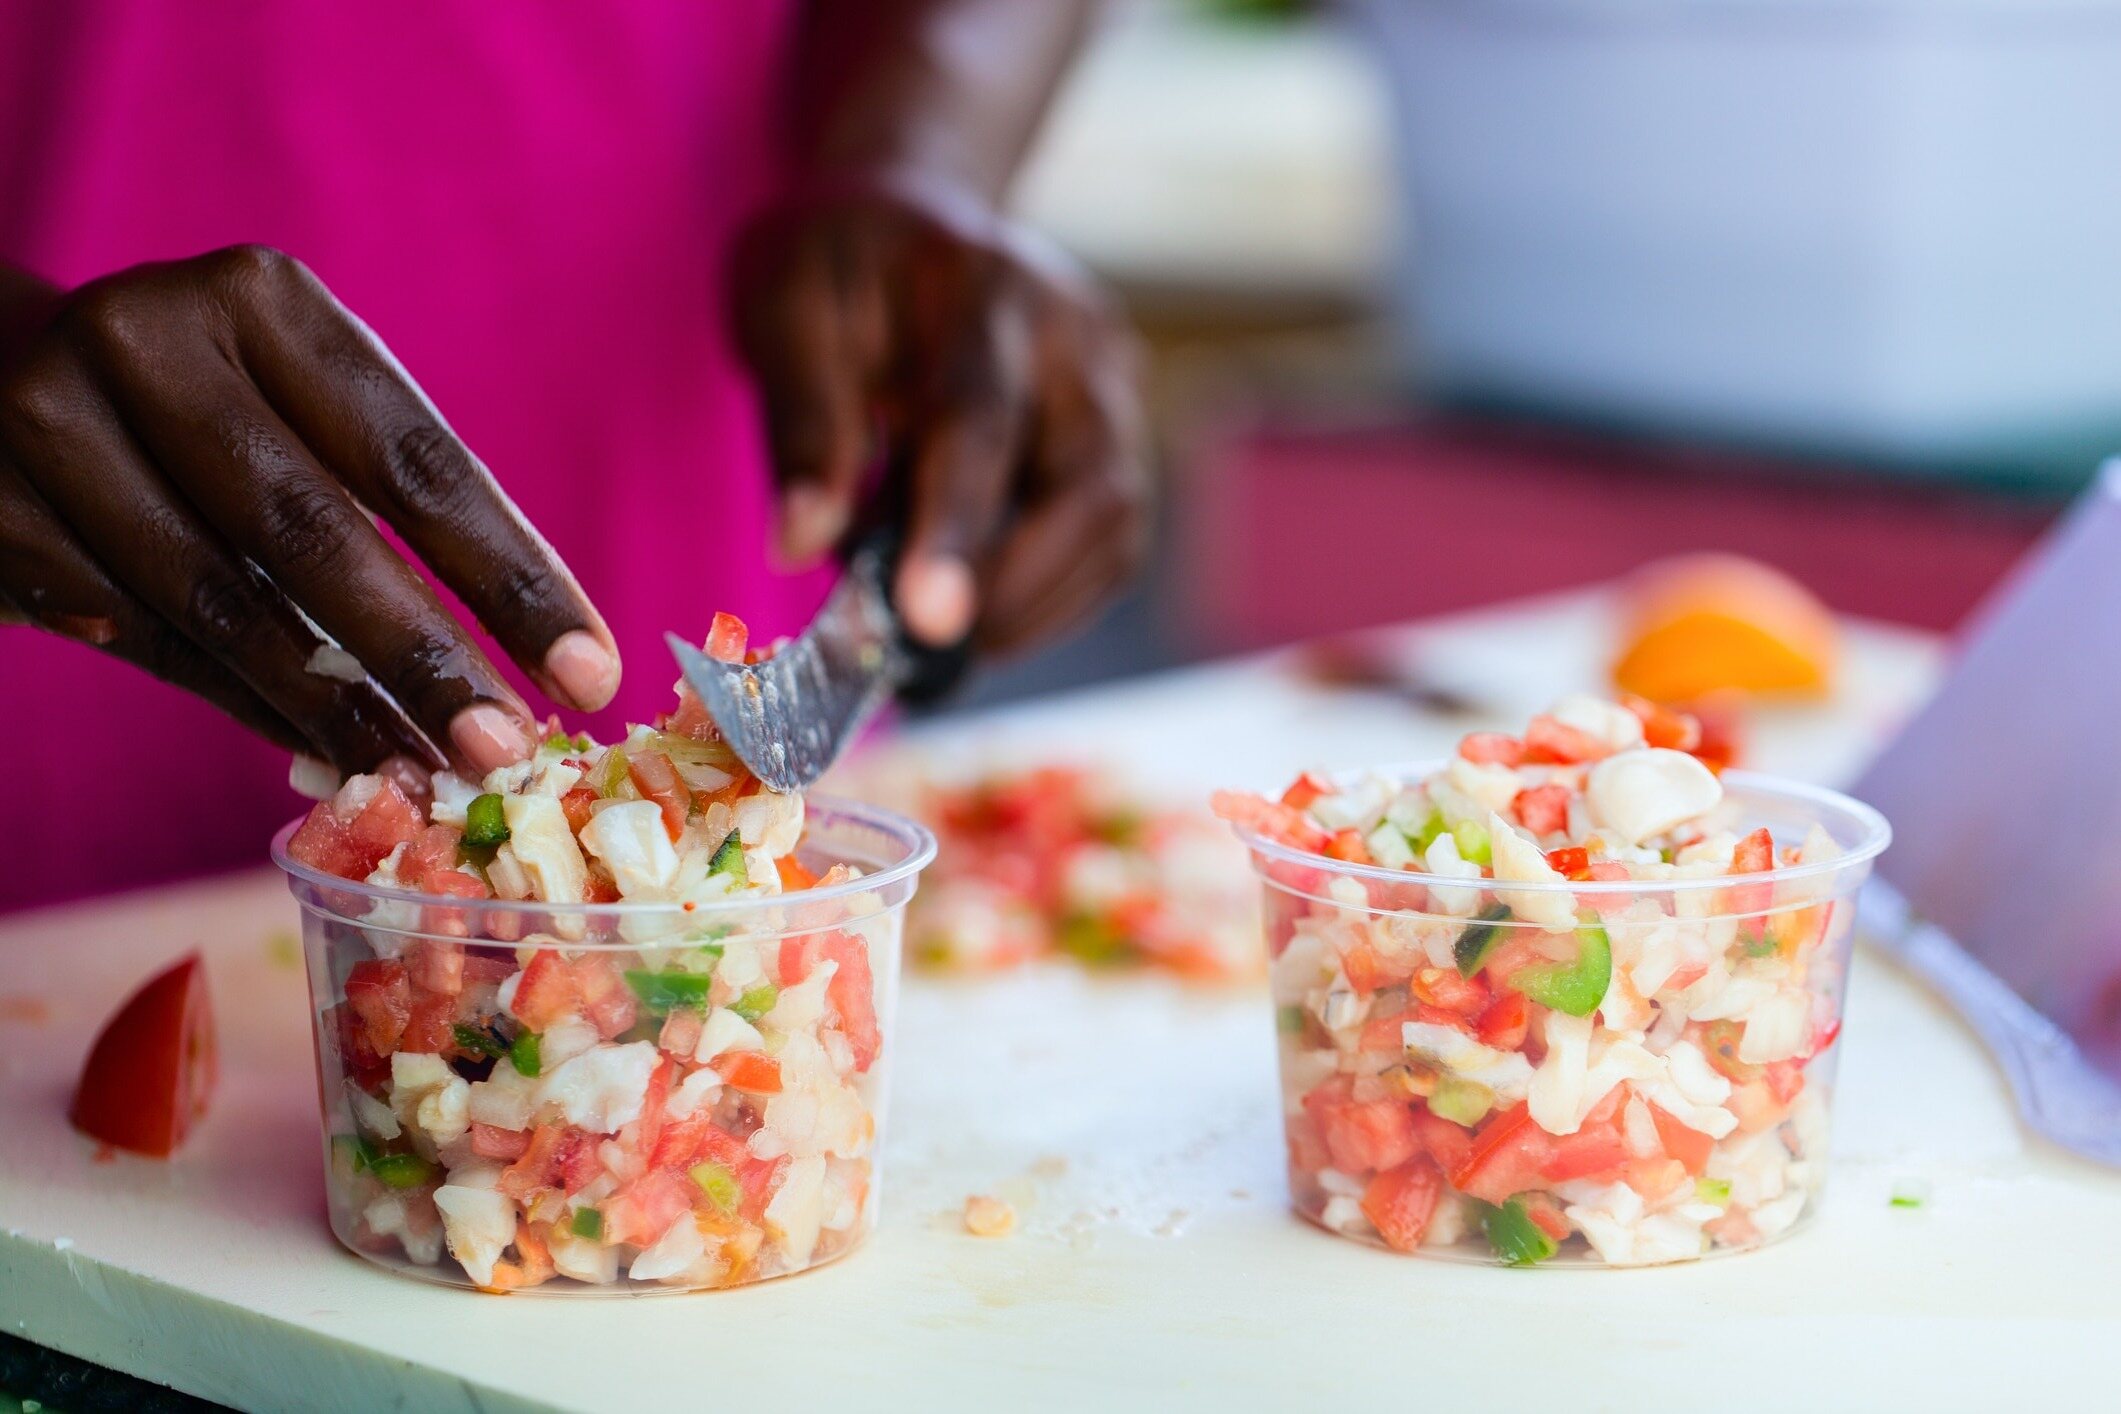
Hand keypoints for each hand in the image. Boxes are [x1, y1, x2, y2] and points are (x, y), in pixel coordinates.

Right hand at [0, 246, 618, 775]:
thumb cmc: (204, 402)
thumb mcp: (296, 400)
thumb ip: (387, 505)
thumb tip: (526, 669)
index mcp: (261, 300)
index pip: (415, 460)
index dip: (510, 578)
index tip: (589, 672)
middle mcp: (147, 343)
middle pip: (316, 534)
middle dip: (425, 658)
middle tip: (506, 751)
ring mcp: (49, 426)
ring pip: (224, 605)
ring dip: (337, 708)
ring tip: (423, 774)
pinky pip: (153, 641)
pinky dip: (250, 707)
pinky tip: (322, 752)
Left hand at [727, 179, 1150, 653]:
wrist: (913, 216)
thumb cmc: (839, 266)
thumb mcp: (784, 312)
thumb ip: (801, 425)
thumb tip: (802, 548)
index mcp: (980, 291)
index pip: (980, 422)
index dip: (956, 531)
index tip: (928, 623)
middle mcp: (1074, 334)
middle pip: (1088, 485)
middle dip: (1011, 589)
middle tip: (922, 650)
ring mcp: (1115, 379)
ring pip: (1116, 522)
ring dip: (1035, 602)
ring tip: (944, 637)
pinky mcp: (1124, 424)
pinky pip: (1113, 535)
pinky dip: (1052, 591)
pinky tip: (983, 603)